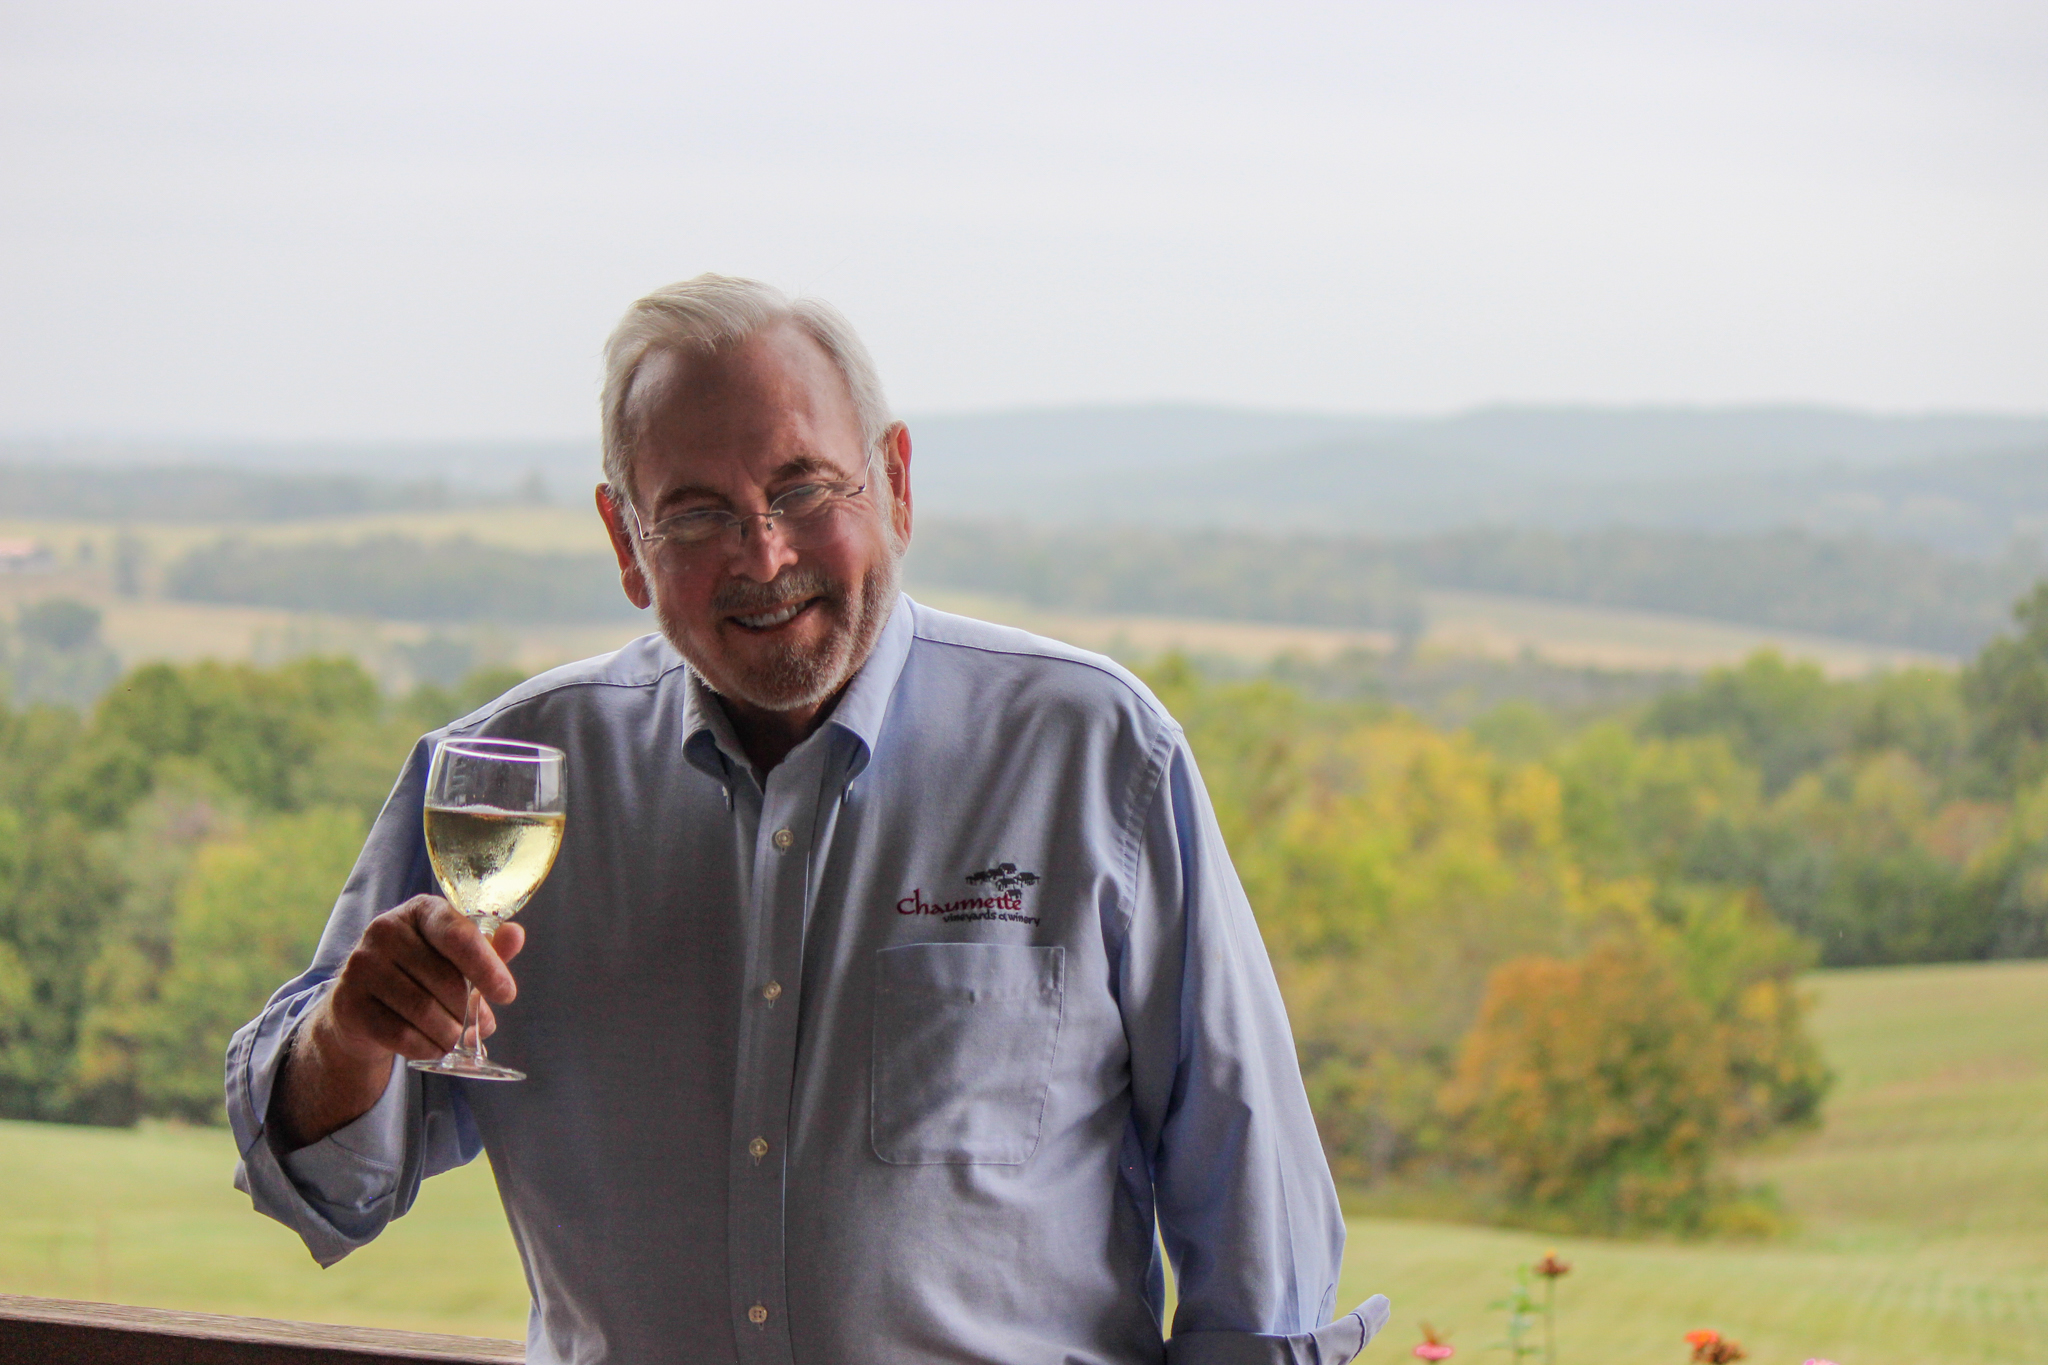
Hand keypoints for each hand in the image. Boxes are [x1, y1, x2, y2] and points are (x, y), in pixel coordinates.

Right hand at [323, 894, 525, 1063]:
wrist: (364, 1009)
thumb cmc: (423, 976)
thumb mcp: (457, 959)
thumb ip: (489, 949)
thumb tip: (516, 935)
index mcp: (421, 911)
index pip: (458, 934)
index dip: (487, 967)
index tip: (506, 995)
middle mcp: (385, 929)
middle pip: (444, 978)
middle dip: (467, 1009)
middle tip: (477, 1024)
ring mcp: (361, 964)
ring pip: (423, 1009)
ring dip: (449, 1032)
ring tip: (456, 1038)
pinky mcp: (347, 1002)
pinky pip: (399, 1033)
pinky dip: (426, 1047)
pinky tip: (433, 1048)